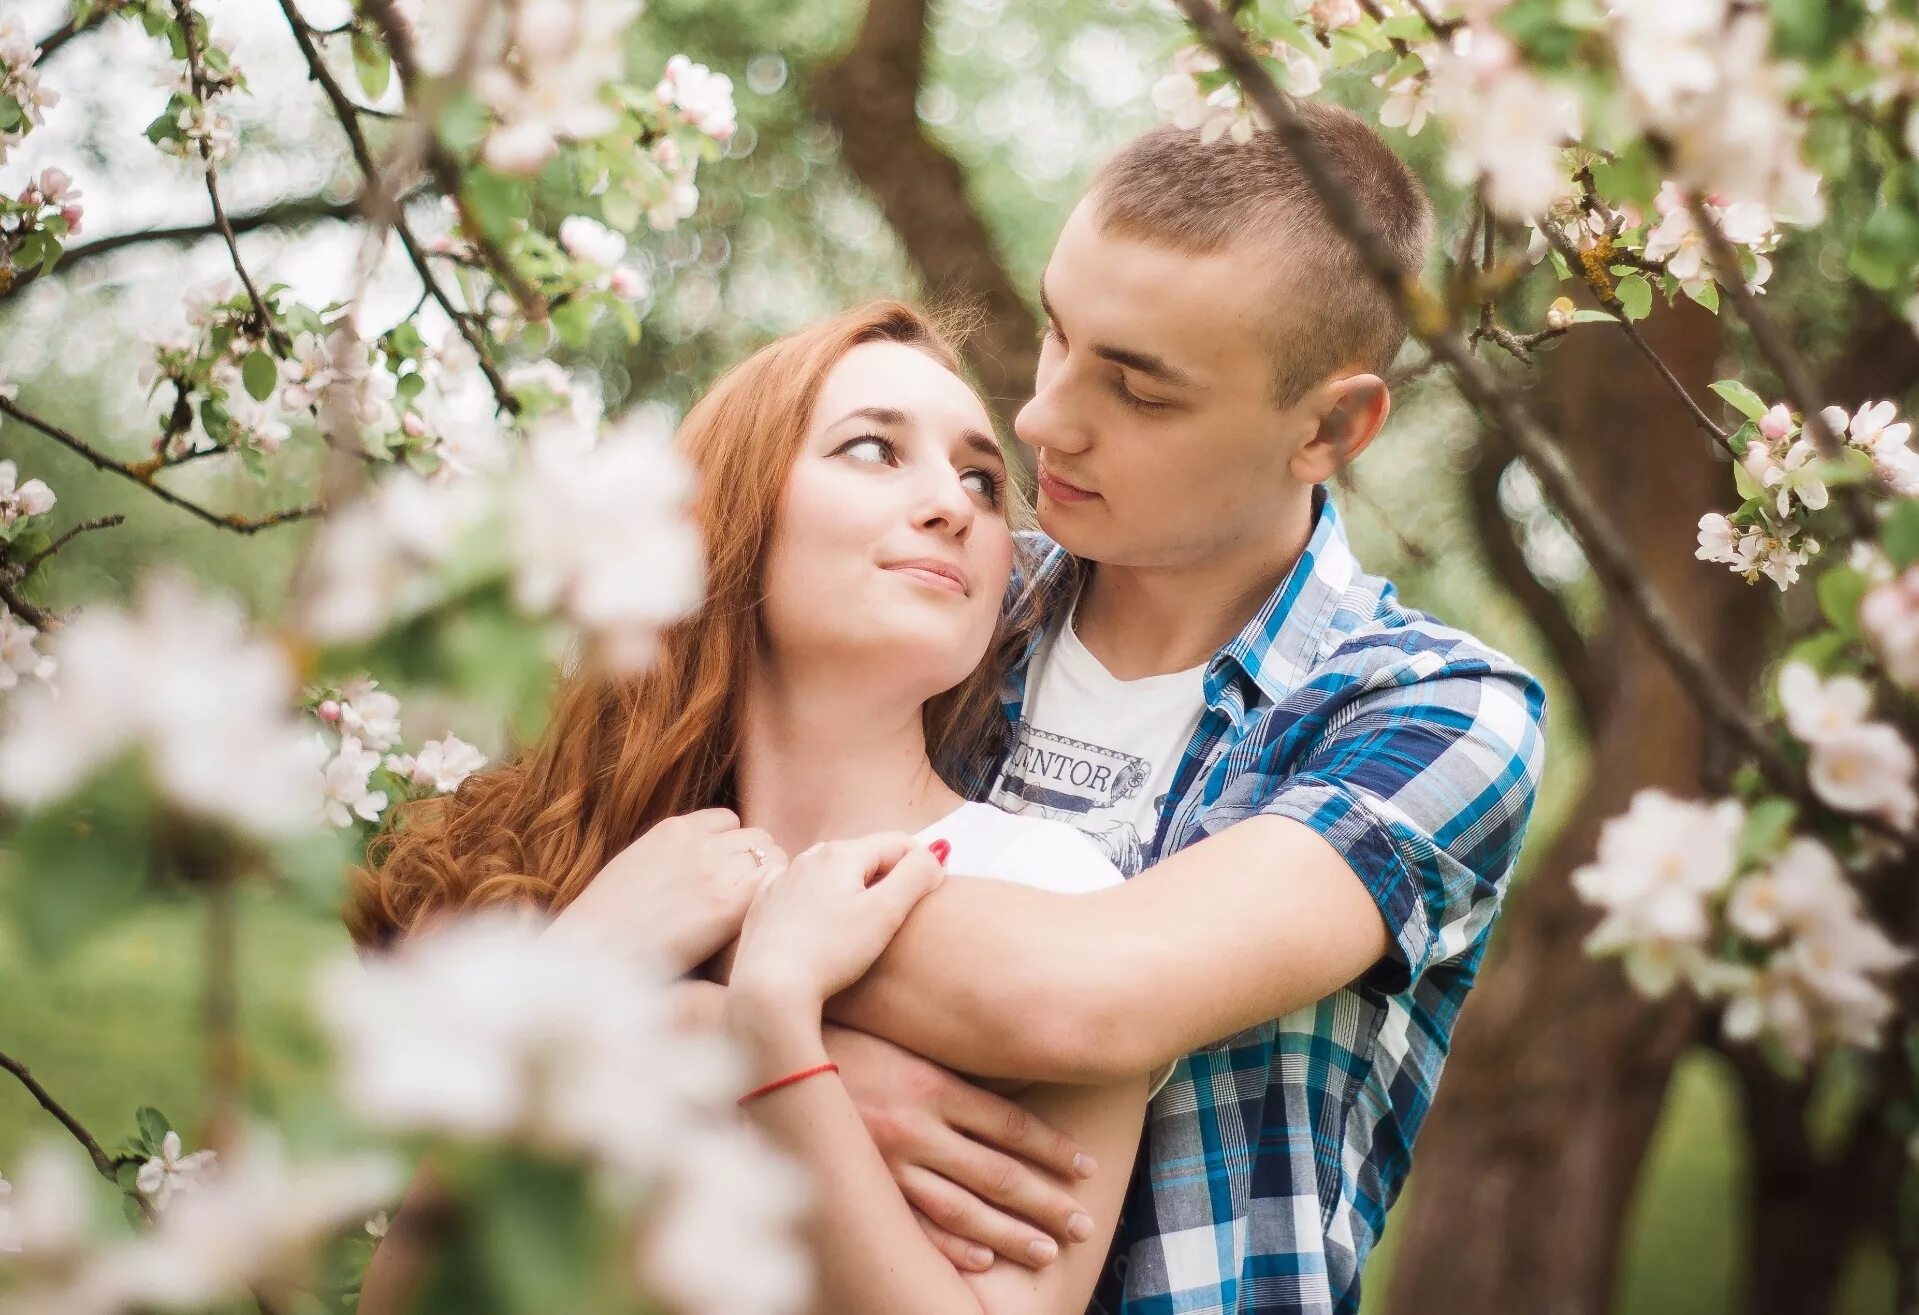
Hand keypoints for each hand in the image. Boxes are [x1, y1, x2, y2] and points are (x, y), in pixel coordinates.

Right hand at [551, 808, 782, 973]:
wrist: (595, 949)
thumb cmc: (606, 922)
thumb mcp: (635, 866)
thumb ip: (670, 857)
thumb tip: (692, 872)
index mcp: (674, 829)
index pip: (729, 821)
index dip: (734, 847)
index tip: (730, 875)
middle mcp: (700, 843)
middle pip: (757, 838)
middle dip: (757, 863)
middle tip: (749, 899)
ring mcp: (716, 870)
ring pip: (771, 855)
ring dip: (768, 880)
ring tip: (756, 912)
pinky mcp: (728, 904)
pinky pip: (773, 881)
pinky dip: (772, 896)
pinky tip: (758, 921)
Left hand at [731, 832, 943, 1007]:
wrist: (769, 988)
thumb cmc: (831, 952)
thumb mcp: (886, 913)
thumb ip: (916, 876)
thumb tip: (937, 851)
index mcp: (842, 854)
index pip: (897, 843)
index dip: (921, 863)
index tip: (932, 889)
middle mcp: (808, 858)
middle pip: (862, 855)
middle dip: (885, 874)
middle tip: (898, 910)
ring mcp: (781, 879)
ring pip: (828, 870)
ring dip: (850, 885)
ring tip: (860, 918)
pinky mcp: (763, 904)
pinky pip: (796, 887)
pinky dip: (814, 896)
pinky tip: (817, 918)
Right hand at [823, 1024, 1099, 1271]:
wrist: (768, 1051)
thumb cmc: (844, 1033)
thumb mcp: (904, 1035)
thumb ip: (951, 1060)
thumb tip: (1012, 1065)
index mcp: (932, 1084)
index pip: (1010, 1126)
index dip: (1053, 1150)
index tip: (1087, 1168)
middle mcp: (915, 1127)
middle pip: (997, 1174)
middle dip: (1046, 1202)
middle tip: (1085, 1225)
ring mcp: (884, 1163)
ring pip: (961, 1209)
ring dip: (1008, 1235)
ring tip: (1046, 1251)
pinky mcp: (858, 1185)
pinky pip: (911, 1224)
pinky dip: (949, 1246)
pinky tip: (983, 1262)